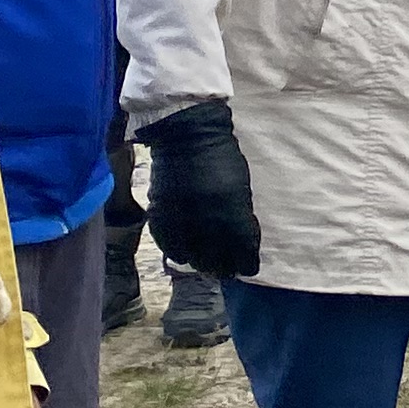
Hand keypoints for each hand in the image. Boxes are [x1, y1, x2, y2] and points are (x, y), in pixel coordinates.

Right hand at [136, 99, 261, 278]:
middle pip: (215, 259)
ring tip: (205, 265)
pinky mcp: (160, 214)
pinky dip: (176, 252)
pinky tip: (183, 254)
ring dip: (199, 264)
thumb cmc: (222, 158)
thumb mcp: (241, 187)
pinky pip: (167, 244)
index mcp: (231, 211)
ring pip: (189, 257)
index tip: (248, 268)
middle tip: (227, 271)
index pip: (241, 249)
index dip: (246, 263)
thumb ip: (240, 216)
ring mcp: (180, 219)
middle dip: (223, 268)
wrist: (186, 136)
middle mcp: (205, 220)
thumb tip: (241, 243)